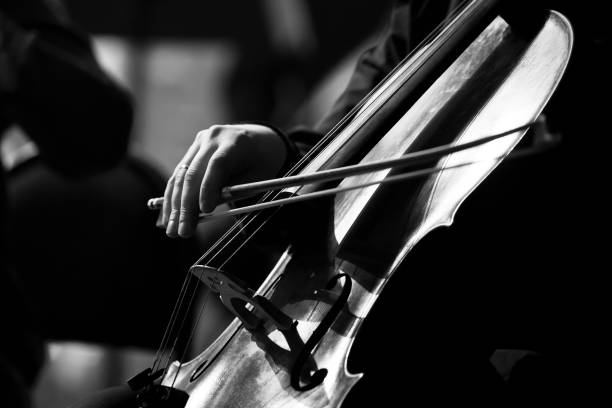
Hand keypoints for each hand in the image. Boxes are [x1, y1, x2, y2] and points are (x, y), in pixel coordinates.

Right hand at [161, 124, 286, 237]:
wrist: (260, 139)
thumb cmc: (263, 162)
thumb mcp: (259, 177)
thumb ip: (236, 191)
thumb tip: (204, 209)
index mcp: (236, 142)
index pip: (218, 165)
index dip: (209, 188)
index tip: (205, 211)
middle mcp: (213, 138)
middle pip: (193, 173)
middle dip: (186, 206)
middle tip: (182, 232)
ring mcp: (199, 142)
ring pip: (181, 176)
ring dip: (174, 206)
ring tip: (172, 230)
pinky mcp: (192, 150)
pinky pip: (179, 175)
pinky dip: (173, 197)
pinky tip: (168, 216)